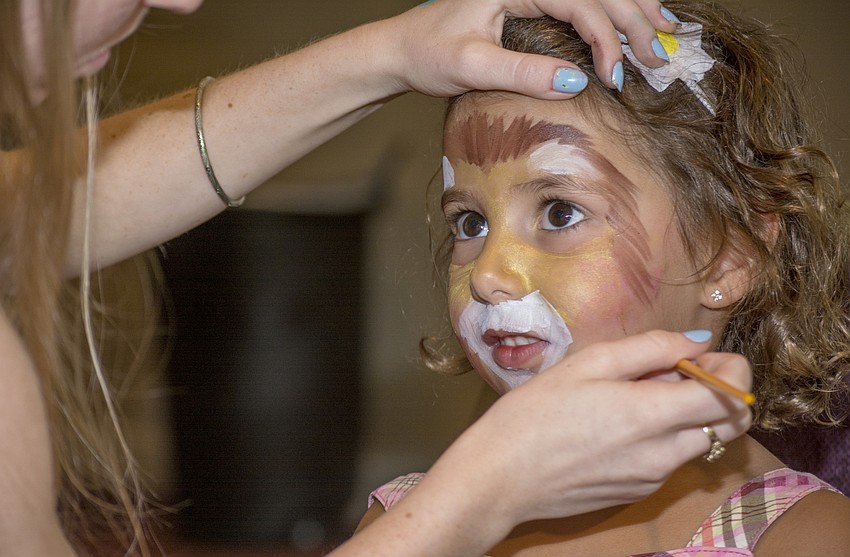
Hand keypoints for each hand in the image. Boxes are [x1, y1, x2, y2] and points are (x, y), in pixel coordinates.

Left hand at [377, 0, 676, 97]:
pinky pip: (582, 2)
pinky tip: (636, 23)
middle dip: (634, 20)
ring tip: (666, 32)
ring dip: (633, 11)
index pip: (579, 3)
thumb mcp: (472, 67)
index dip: (605, 38)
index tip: (616, 76)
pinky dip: (612, 13)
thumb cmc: (430, 53)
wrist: (403, 49)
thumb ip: (523, 71)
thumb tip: (576, 81)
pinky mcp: (531, 1)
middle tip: (660, 57)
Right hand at [425, 330, 751, 532]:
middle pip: (731, 424)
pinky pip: (670, 460)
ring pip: (699, 441)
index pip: (734, 396)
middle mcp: (664, 454)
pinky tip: (618, 424)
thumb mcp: (587, 363)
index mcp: (652, 416)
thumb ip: (650, 347)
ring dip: (687, 413)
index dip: (733, 369)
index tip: (702, 354)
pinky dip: (663, 436)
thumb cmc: (534, 414)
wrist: (499, 478)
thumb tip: (698, 341)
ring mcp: (652, 479)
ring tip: (636, 395)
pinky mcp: (637, 494)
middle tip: (678, 371)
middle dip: (719, 391)